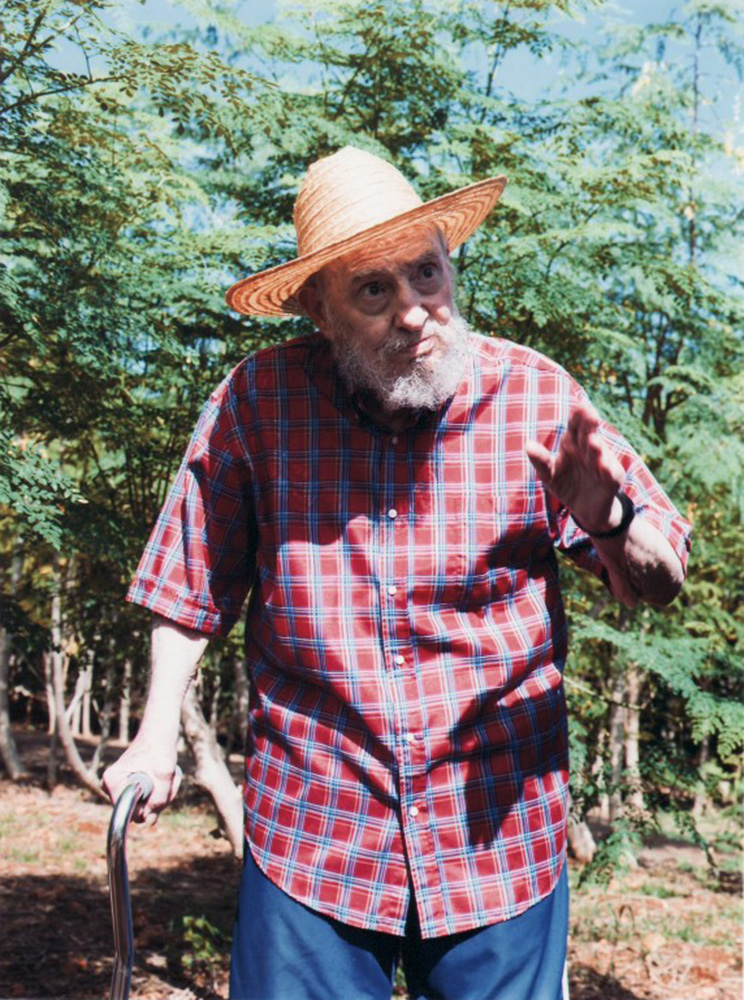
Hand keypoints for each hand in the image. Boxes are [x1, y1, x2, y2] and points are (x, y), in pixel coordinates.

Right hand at [102, 736, 182, 826]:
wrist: (159, 733)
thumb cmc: (160, 748)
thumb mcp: (164, 774)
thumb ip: (159, 800)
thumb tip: (149, 822)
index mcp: (112, 781)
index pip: (129, 813)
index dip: (148, 808)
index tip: (159, 789)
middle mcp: (110, 786)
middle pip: (137, 812)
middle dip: (157, 800)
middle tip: (167, 780)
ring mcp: (119, 788)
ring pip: (144, 807)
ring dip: (161, 795)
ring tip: (167, 776)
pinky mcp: (129, 788)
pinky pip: (146, 801)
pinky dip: (159, 792)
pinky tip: (164, 777)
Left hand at [525, 400, 625, 532]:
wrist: (585, 510)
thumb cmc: (566, 485)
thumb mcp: (549, 474)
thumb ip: (540, 460)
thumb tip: (527, 444)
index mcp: (573, 442)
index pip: (575, 425)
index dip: (578, 416)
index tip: (578, 407)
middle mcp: (590, 448)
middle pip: (589, 433)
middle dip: (590, 424)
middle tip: (590, 414)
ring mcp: (603, 462)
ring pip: (600, 452)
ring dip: (597, 447)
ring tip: (592, 442)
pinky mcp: (612, 478)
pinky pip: (611, 473)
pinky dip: (607, 470)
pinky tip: (603, 466)